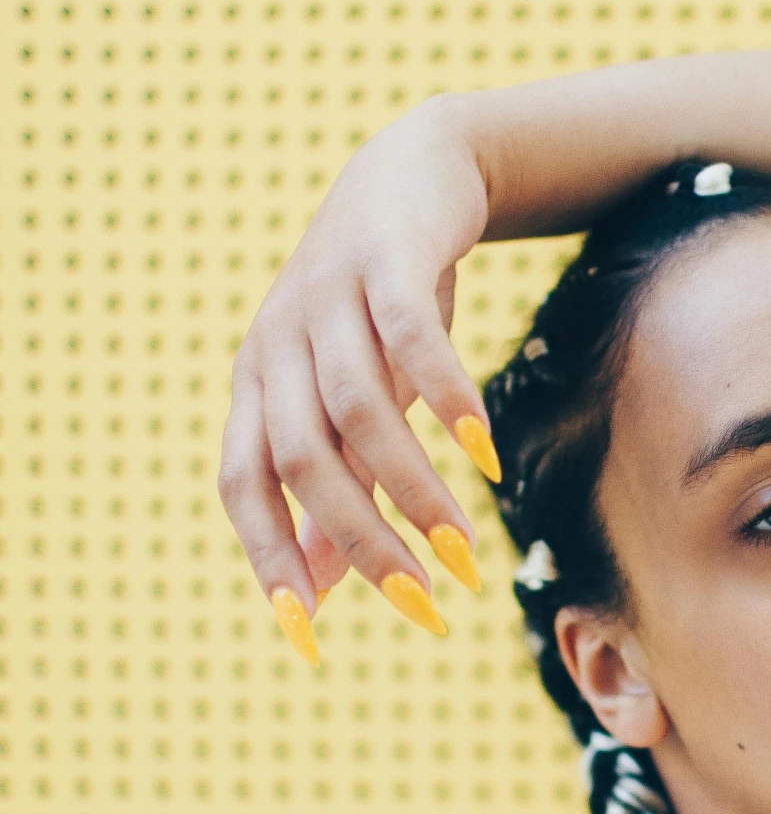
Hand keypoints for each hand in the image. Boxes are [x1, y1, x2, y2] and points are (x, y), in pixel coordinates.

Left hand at [218, 92, 502, 665]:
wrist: (416, 176)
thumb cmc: (376, 311)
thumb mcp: (350, 403)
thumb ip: (336, 489)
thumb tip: (319, 594)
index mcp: (256, 387)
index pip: (244, 486)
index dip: (270, 558)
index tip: (307, 637)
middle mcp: (277, 344)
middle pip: (304, 461)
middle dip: (366, 542)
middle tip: (430, 602)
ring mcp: (326, 296)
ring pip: (359, 410)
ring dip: (415, 488)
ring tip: (467, 545)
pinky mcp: (385, 258)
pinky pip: (408, 337)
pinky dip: (445, 399)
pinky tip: (483, 454)